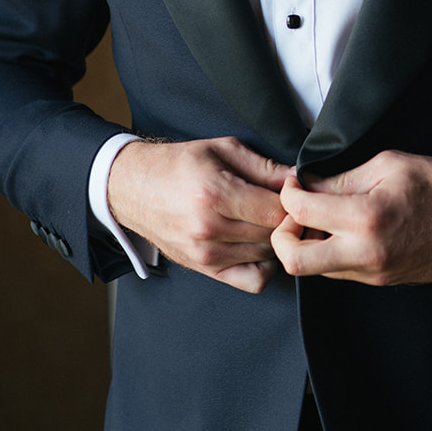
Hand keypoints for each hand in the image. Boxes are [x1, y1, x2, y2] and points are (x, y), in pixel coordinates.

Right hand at [107, 137, 290, 293]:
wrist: (133, 188)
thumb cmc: (177, 165)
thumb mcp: (222, 149)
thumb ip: (264, 166)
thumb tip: (299, 178)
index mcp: (214, 195)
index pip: (277, 211)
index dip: (293, 201)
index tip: (292, 192)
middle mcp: (209, 229)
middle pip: (275, 235)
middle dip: (287, 220)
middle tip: (286, 205)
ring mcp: (206, 254)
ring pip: (268, 256)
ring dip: (276, 240)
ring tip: (268, 220)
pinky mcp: (205, 269)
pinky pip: (253, 281)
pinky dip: (265, 266)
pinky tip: (259, 245)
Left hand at [271, 152, 431, 285]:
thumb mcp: (387, 164)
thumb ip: (341, 178)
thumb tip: (307, 186)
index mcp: (367, 218)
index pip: (300, 212)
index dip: (288, 193)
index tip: (293, 184)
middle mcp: (366, 253)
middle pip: (295, 261)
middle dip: (282, 236)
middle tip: (293, 215)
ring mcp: (374, 273)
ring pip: (315, 269)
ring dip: (308, 245)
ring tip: (320, 219)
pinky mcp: (380, 281)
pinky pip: (340, 271)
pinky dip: (330, 252)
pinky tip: (342, 231)